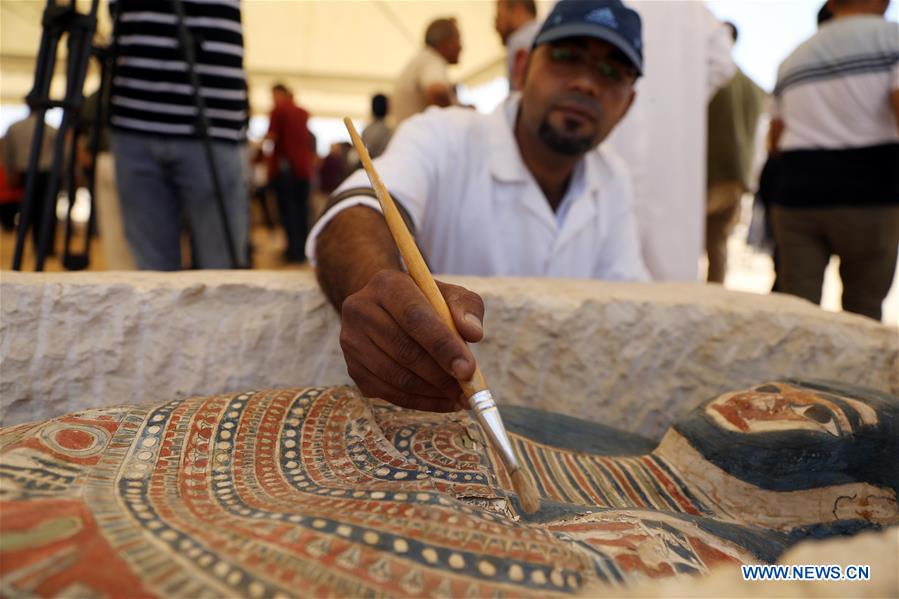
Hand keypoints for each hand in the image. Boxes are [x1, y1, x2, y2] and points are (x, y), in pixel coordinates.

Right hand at [339, 269, 484, 411]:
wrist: (386, 309)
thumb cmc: (426, 303)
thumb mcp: (451, 295)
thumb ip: (467, 308)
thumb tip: (474, 333)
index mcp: (386, 284)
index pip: (414, 317)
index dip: (443, 346)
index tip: (468, 370)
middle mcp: (361, 310)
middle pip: (404, 350)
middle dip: (441, 376)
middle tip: (469, 390)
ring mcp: (351, 341)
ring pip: (396, 377)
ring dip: (432, 392)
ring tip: (460, 397)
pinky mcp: (353, 368)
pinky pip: (388, 393)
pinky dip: (419, 402)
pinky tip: (442, 400)